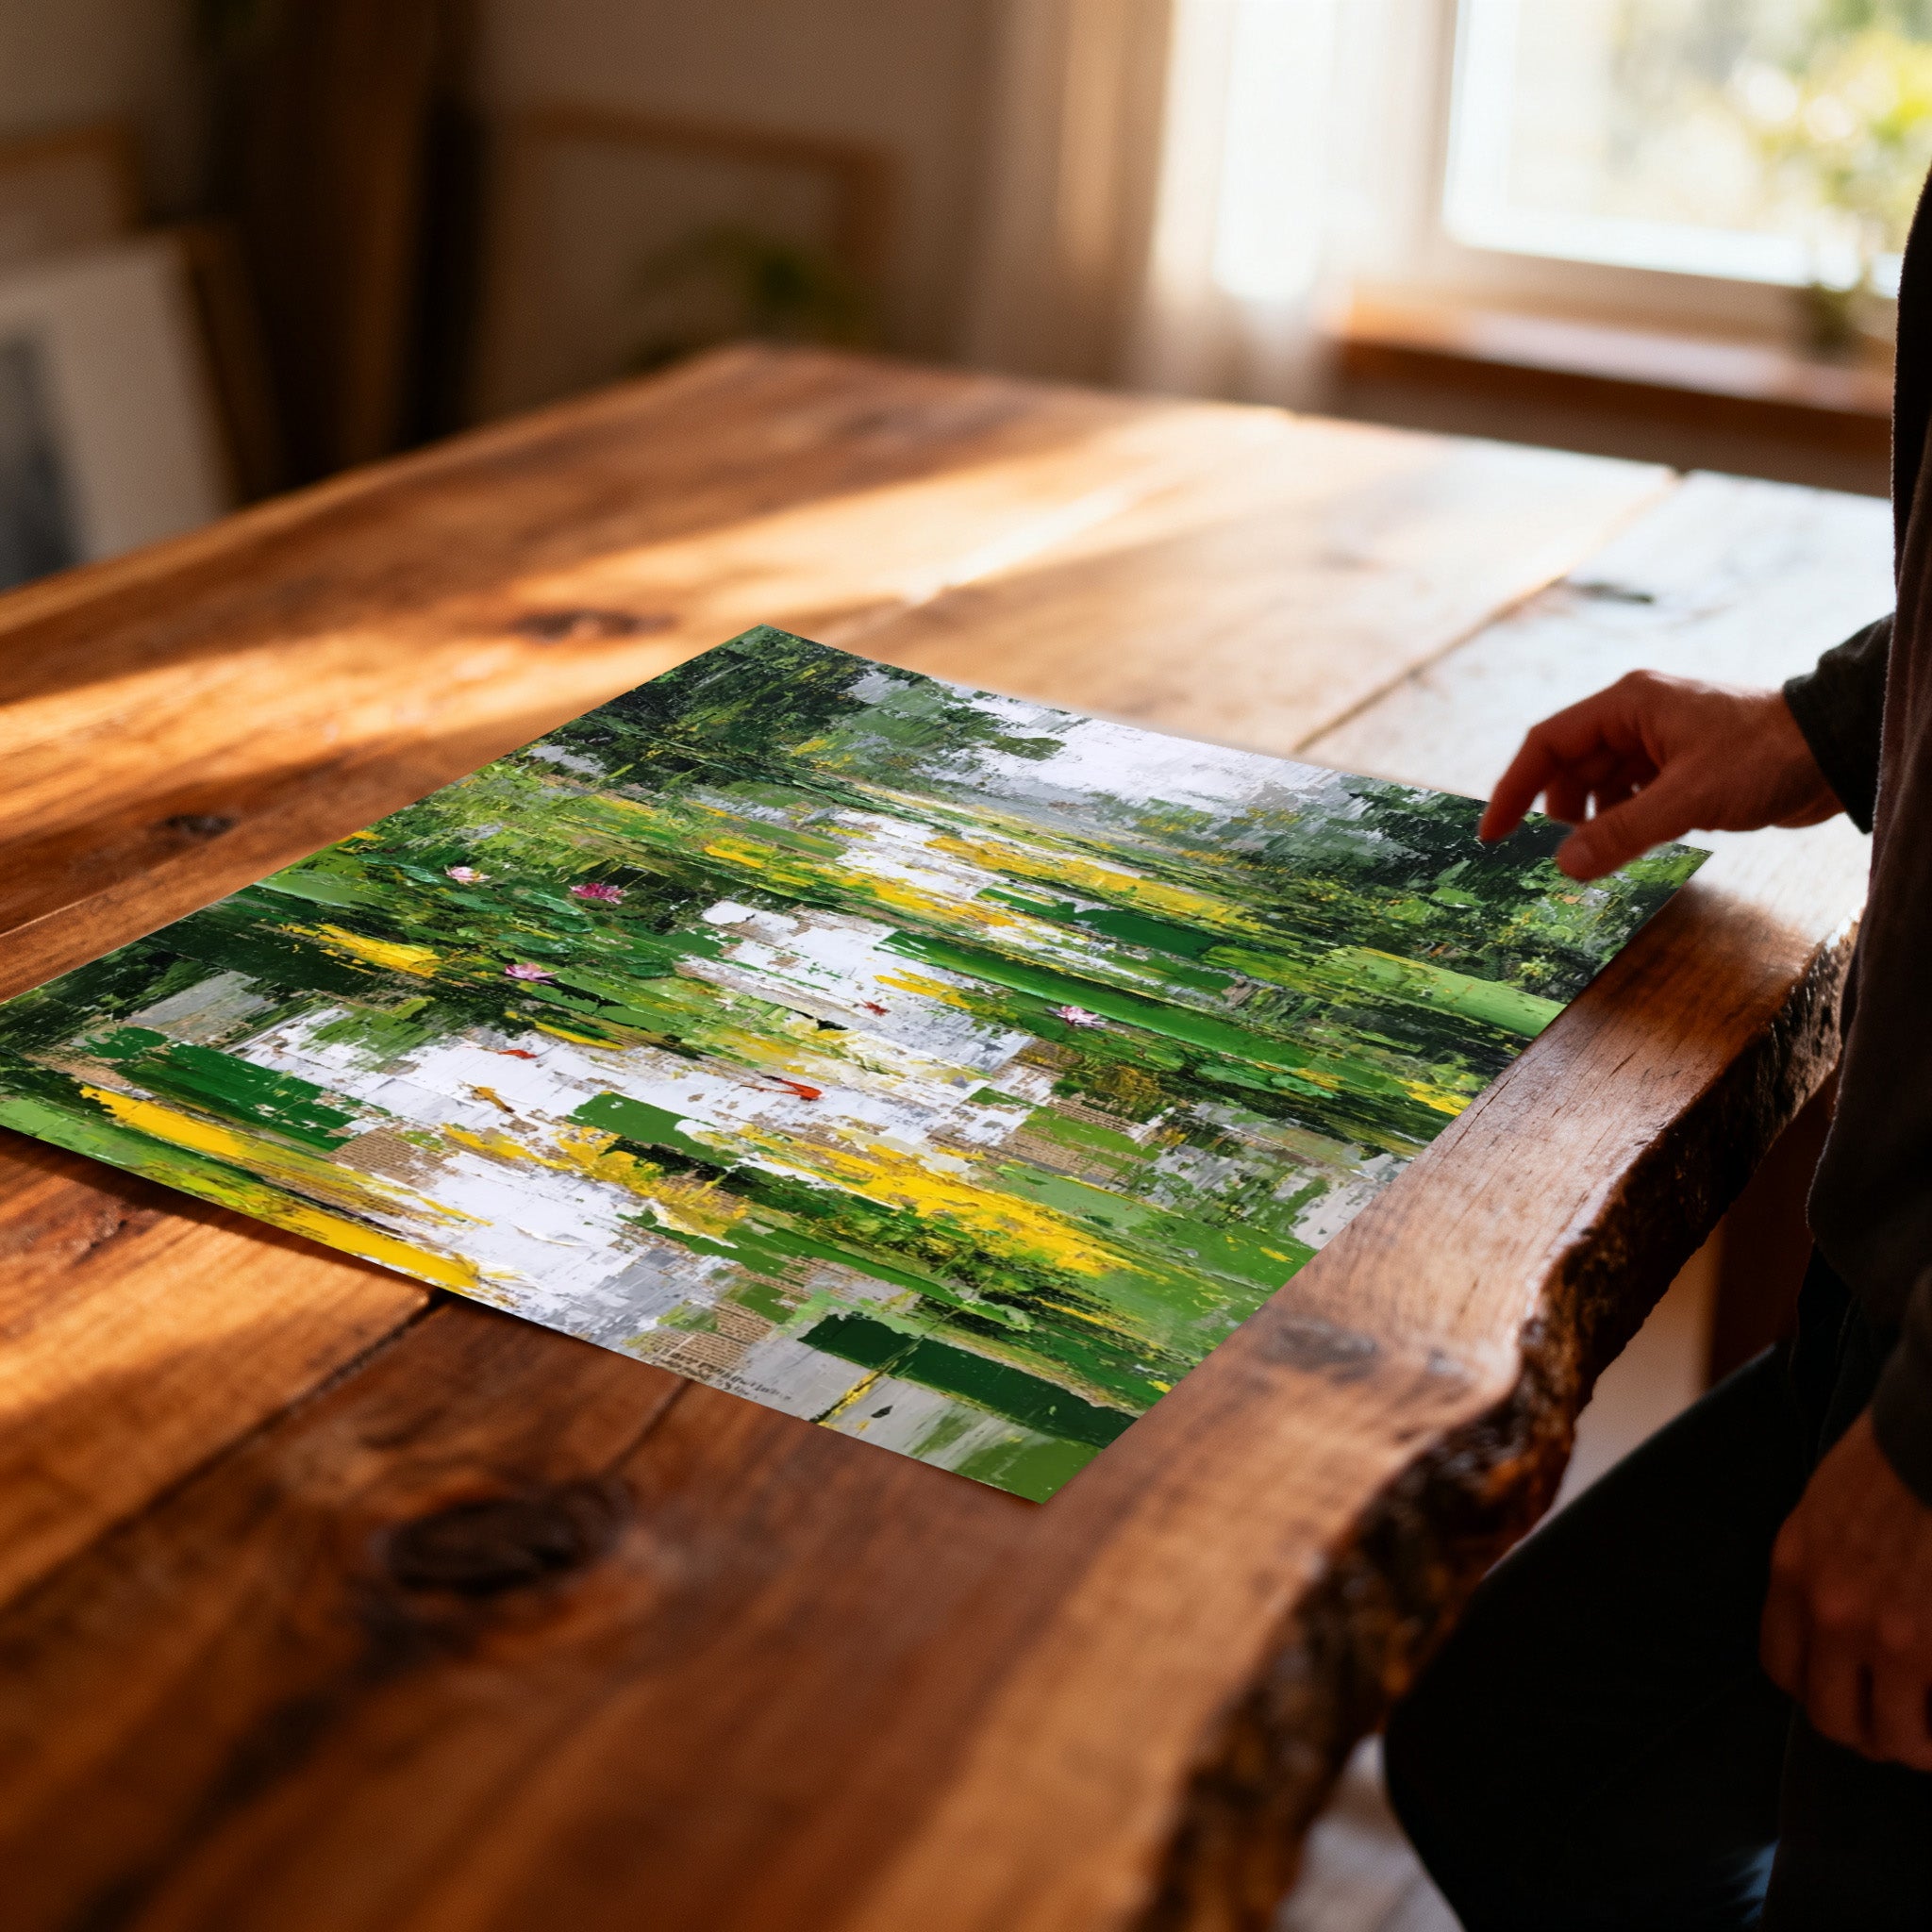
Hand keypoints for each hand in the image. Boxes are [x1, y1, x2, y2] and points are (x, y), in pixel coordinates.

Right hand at [1477, 671, 1840, 879]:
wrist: (1834, 750)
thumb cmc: (1765, 756)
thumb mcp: (1686, 799)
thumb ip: (1621, 832)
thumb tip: (1564, 866)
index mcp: (1628, 705)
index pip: (1548, 743)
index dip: (1514, 789)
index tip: (1493, 834)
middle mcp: (1636, 717)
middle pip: (1570, 766)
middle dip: (1554, 811)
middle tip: (1547, 856)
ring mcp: (1659, 742)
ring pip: (1600, 784)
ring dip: (1589, 821)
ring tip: (1590, 857)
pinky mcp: (1681, 767)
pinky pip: (1631, 796)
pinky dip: (1620, 822)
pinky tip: (1624, 848)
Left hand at [1760, 1411, 1931, 1769]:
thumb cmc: (1896, 1459)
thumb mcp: (1827, 1507)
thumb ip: (1823, 1566)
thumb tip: (1837, 1619)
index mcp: (1795, 1570)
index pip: (1782, 1668)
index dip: (1817, 1691)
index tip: (1848, 1693)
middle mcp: (1829, 1611)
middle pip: (1830, 1716)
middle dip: (1866, 1733)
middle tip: (1899, 1729)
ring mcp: (1888, 1634)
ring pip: (1891, 1735)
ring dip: (1913, 1745)